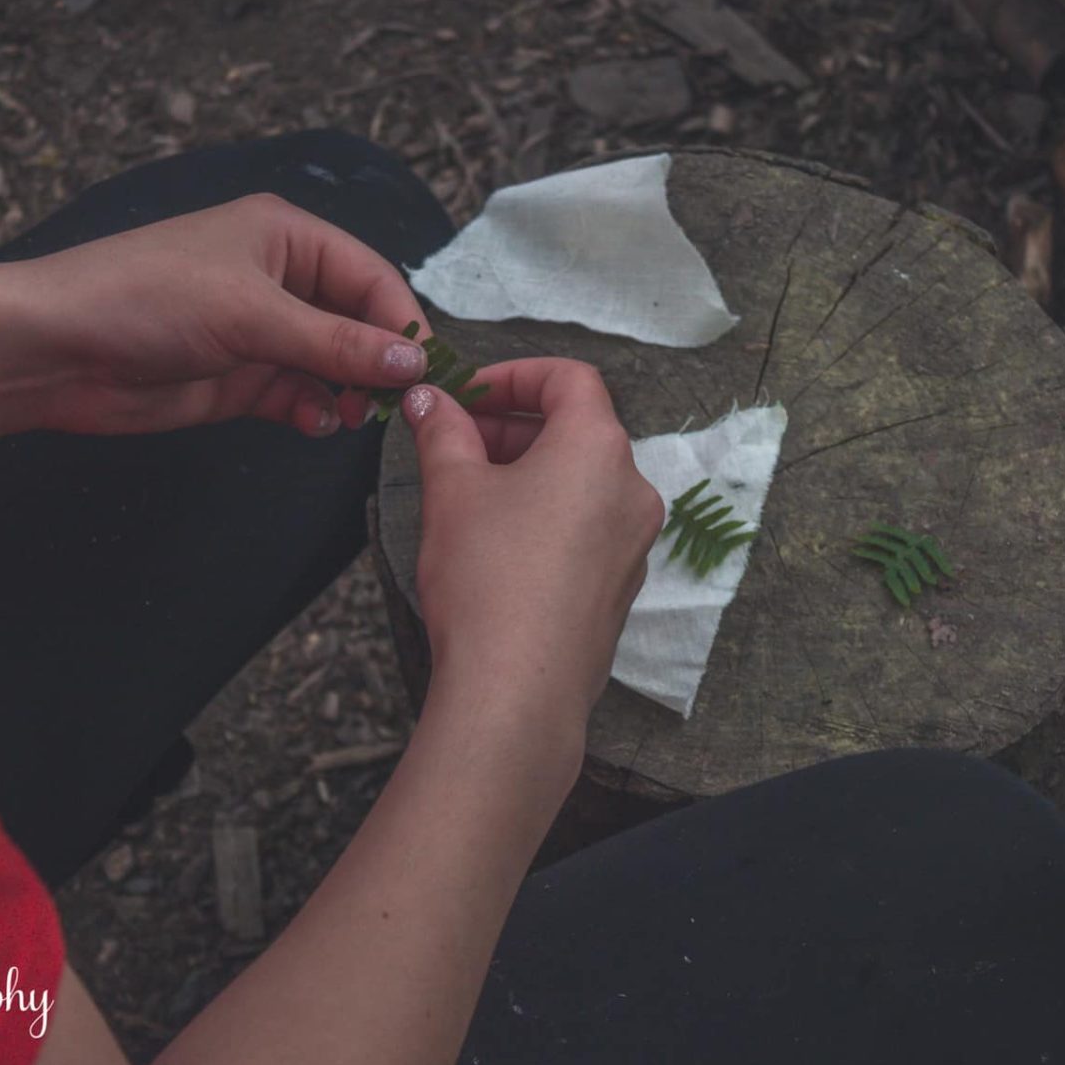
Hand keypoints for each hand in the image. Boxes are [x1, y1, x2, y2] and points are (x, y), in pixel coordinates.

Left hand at [17, 194, 431, 437]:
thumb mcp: (251, 314)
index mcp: (285, 237)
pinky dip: (315, 410)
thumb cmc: (146, 299)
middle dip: (379, 361)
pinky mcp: (239, 378)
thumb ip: (335, 344)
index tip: (426, 370)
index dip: (401, 321)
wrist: (55, 349)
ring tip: (358, 417)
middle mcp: (279, 279)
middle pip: (357, 322)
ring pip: (332, 364)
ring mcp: (259, 331)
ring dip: (351, 391)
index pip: (371, 276)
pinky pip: (299, 395)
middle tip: (401, 404)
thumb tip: (412, 362)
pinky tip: (315, 422)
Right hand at [400, 359, 664, 734]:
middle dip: (511, 427)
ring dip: (528, 473)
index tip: (465, 395)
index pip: (568, 378)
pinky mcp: (621, 586)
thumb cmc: (488, 581)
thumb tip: (430, 401)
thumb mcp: (452, 490)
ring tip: (468, 495)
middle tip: (453, 443)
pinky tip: (497, 545)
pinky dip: (548, 516)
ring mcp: (634, 542)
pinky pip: (587, 528)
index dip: (512, 375)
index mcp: (598, 448)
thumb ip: (442, 432)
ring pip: (582, 482)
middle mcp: (632, 489)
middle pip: (576, 429)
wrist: (516, 689)